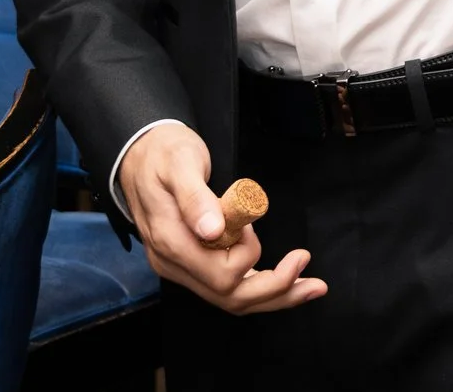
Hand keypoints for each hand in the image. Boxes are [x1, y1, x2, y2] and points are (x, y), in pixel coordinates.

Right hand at [118, 123, 327, 314]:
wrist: (140, 153)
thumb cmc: (163, 154)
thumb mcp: (179, 163)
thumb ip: (195, 197)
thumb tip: (212, 230)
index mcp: (171, 242)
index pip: (219, 273)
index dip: (247, 253)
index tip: (251, 220)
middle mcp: (174, 263)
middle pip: (229, 296)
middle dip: (275, 289)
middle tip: (310, 273)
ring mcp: (182, 266)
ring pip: (232, 298)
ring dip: (274, 296)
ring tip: (312, 287)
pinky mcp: (193, 262)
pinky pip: (228, 286)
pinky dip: (260, 288)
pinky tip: (287, 283)